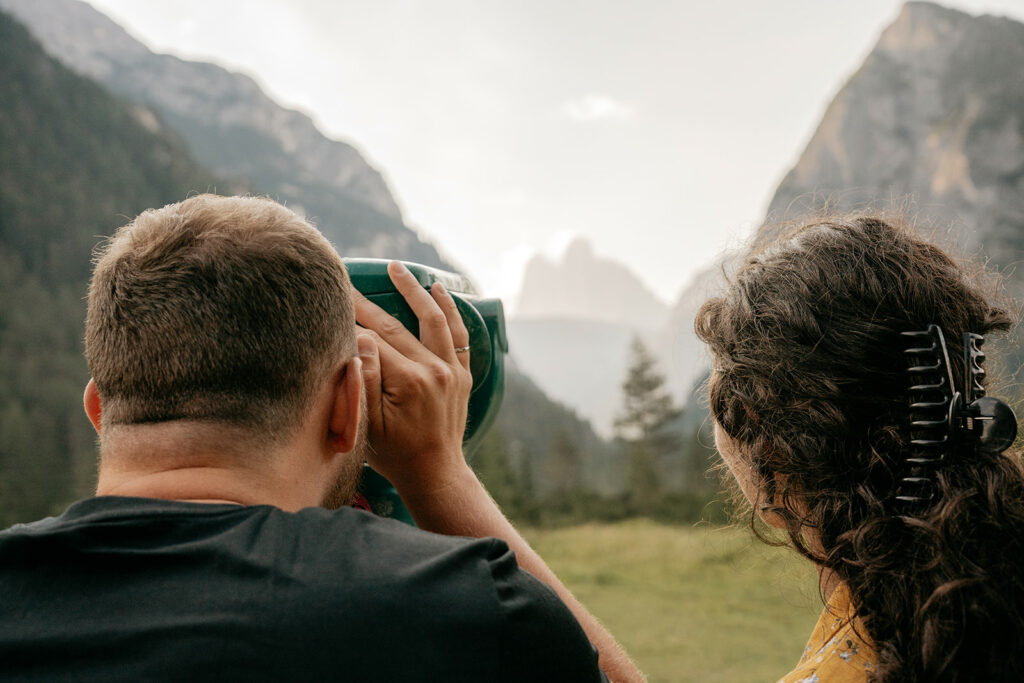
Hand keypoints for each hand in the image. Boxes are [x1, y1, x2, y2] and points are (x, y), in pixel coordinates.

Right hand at [352, 261, 473, 495]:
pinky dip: (450, 310)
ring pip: (433, 319)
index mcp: (408, 381)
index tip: (332, 296)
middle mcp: (433, 370)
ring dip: (414, 291)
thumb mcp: (368, 425)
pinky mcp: (462, 374)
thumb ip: (364, 380)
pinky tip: (438, 290)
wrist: (435, 474)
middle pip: (395, 326)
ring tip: (398, 268)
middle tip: (348, 281)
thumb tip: (359, 339)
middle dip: (368, 302)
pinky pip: (459, 334)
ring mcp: (452, 370)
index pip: (372, 339)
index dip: (349, 317)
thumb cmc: (395, 455)